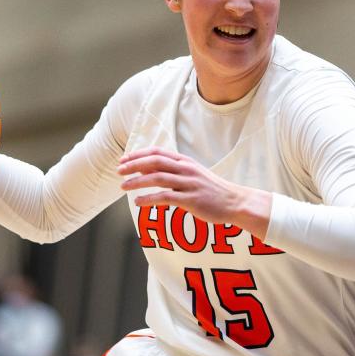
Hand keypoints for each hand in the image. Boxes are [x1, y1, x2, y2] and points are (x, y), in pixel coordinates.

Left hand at [118, 147, 268, 228]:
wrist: (235, 202)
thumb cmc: (213, 190)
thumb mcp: (194, 175)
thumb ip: (175, 171)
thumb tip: (151, 172)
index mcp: (185, 162)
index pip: (158, 153)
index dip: (138, 155)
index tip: (124, 160)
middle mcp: (186, 170)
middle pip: (155, 162)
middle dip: (134, 165)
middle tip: (119, 171)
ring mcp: (189, 184)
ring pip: (157, 178)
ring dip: (138, 181)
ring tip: (123, 186)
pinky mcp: (192, 200)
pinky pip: (166, 197)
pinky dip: (149, 199)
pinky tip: (138, 202)